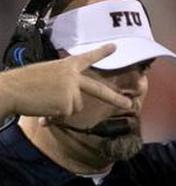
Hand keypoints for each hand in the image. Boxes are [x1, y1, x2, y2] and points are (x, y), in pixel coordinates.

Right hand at [0, 44, 132, 116]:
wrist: (11, 89)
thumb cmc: (24, 83)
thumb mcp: (46, 74)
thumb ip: (63, 83)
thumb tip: (70, 103)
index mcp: (66, 66)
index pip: (87, 58)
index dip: (101, 53)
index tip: (115, 47)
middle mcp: (72, 77)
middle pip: (98, 90)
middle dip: (115, 99)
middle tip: (129, 104)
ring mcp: (72, 91)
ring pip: (75, 107)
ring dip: (61, 108)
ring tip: (45, 100)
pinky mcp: (68, 104)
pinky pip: (66, 115)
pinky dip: (55, 115)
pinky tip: (44, 107)